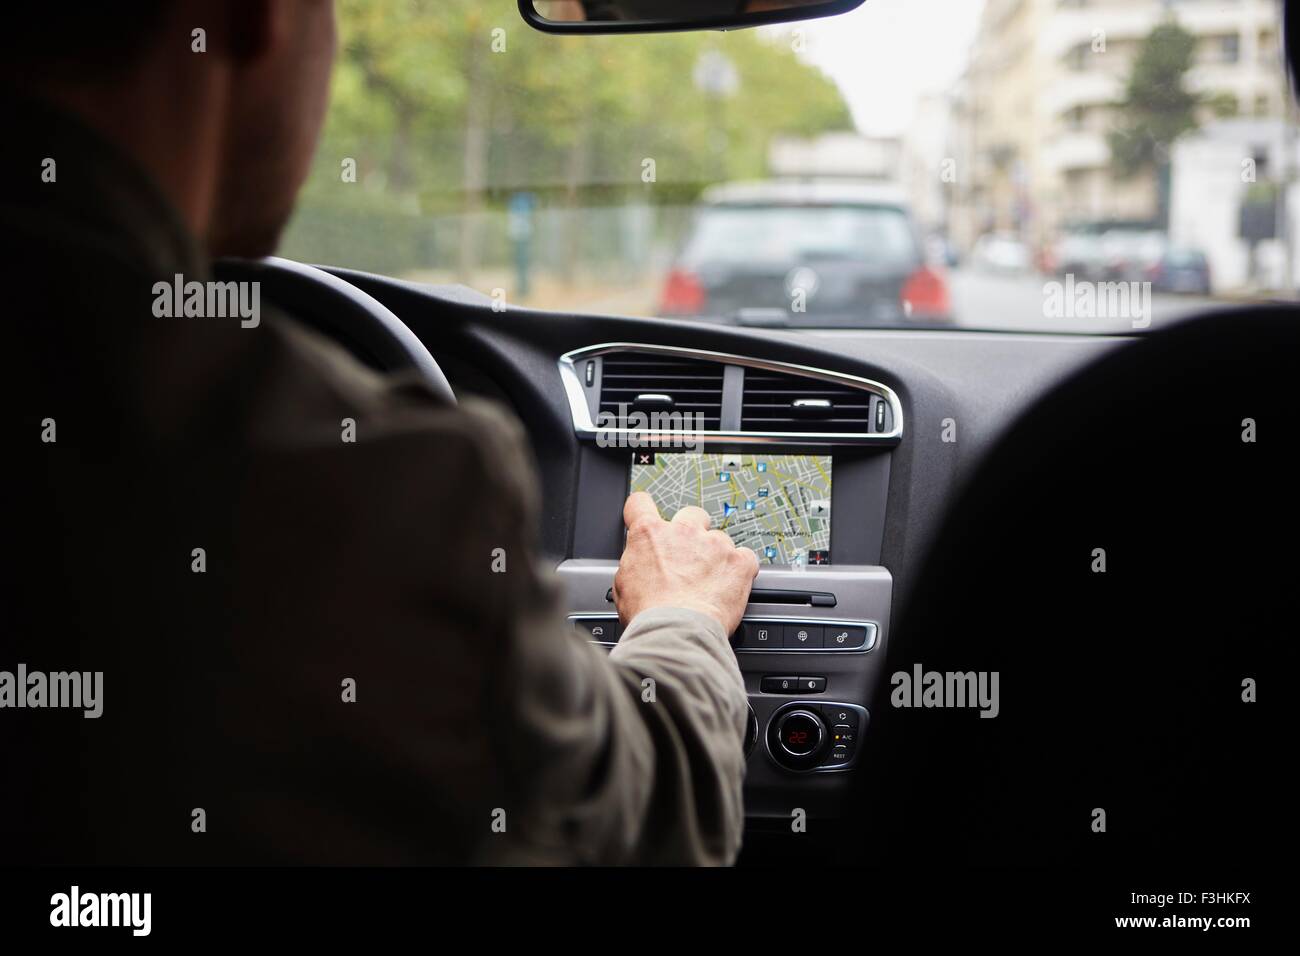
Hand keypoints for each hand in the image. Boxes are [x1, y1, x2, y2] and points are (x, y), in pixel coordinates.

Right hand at [613, 491, 759, 635]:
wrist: (676, 633)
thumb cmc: (649, 616)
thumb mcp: (623, 586)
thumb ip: (635, 563)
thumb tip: (639, 563)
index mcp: (649, 534)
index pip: (641, 503)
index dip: (644, 510)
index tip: (649, 516)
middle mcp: (682, 531)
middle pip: (691, 515)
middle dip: (692, 532)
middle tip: (689, 559)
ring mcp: (714, 544)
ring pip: (720, 539)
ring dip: (717, 556)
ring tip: (710, 584)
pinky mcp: (738, 562)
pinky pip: (746, 557)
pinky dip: (741, 571)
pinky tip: (730, 587)